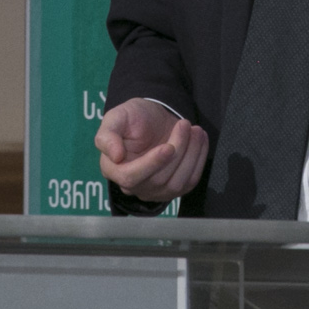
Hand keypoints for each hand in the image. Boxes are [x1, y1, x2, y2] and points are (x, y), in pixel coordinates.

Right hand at [95, 98, 210, 202]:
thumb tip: (115, 156)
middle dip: (177, 151)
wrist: (153, 119)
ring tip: (195, 129)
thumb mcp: (116, 117)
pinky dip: (199, 159)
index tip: (168, 147)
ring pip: (177, 183)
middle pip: (158, 180)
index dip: (151, 164)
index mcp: (113, 169)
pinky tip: (200, 140)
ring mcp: (154, 190)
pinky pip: (190, 181)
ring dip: (191, 155)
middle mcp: (132, 185)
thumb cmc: (133, 117)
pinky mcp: (173, 188)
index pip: (130, 177)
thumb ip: (107, 135)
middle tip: (185, 124)